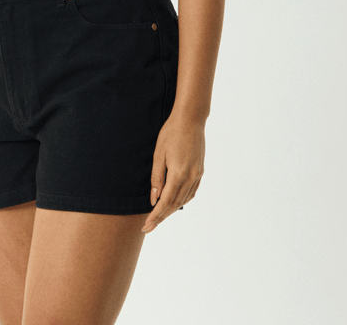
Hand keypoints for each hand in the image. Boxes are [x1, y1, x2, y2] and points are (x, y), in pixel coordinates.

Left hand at [141, 113, 204, 232]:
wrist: (191, 119)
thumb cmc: (171, 133)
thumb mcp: (159, 154)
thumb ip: (156, 178)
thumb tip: (153, 199)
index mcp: (178, 174)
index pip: (165, 202)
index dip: (155, 216)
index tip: (146, 226)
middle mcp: (190, 177)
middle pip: (175, 204)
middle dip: (162, 217)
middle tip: (149, 227)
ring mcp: (197, 174)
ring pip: (184, 199)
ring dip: (172, 210)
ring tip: (160, 217)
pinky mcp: (200, 170)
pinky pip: (192, 192)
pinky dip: (182, 200)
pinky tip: (175, 202)